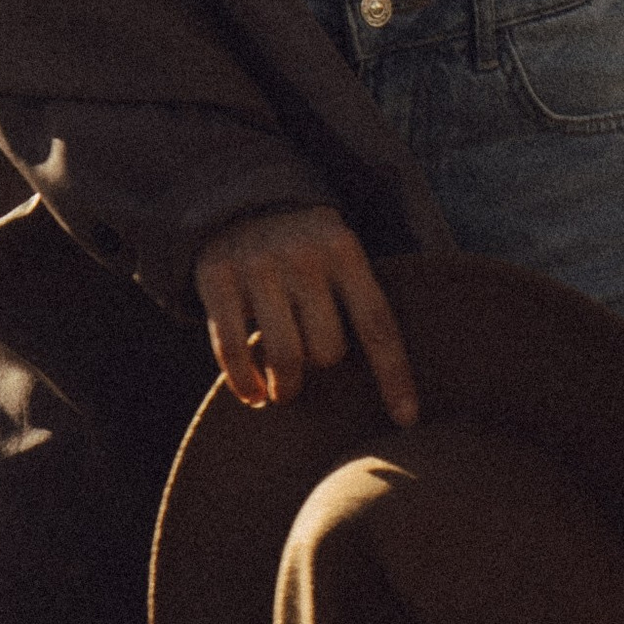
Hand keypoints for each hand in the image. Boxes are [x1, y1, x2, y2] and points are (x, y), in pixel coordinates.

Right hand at [191, 205, 417, 425]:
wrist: (240, 203)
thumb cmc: (305, 252)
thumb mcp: (339, 257)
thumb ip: (357, 302)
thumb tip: (393, 385)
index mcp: (343, 249)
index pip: (376, 323)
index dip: (393, 376)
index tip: (407, 419)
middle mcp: (301, 254)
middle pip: (327, 349)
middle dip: (321, 366)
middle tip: (310, 363)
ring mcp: (256, 265)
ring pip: (285, 357)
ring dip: (286, 387)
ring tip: (283, 391)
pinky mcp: (217, 278)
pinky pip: (232, 352)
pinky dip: (245, 384)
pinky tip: (253, 394)